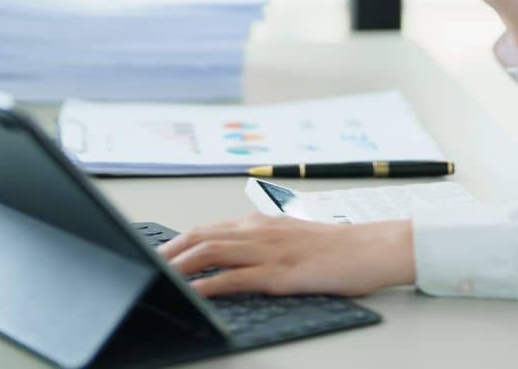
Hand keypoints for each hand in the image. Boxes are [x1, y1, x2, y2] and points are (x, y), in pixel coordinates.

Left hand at [156, 213, 414, 297]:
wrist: (370, 248)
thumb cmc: (336, 248)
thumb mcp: (292, 237)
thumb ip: (264, 242)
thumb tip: (238, 252)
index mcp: (260, 223)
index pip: (209, 229)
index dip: (180, 241)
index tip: (160, 253)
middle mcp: (259, 231)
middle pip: (201, 236)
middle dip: (170, 251)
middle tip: (147, 264)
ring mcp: (268, 252)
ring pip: (211, 252)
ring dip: (180, 265)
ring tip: (159, 275)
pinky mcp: (279, 274)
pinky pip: (235, 279)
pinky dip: (209, 285)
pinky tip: (194, 293)